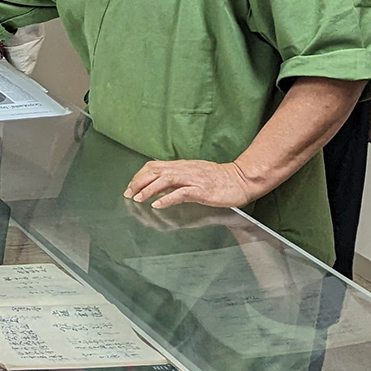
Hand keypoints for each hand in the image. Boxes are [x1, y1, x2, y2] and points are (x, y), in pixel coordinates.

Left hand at [124, 159, 260, 210]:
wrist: (242, 179)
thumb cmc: (220, 179)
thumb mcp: (195, 173)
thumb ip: (178, 177)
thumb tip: (160, 184)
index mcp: (182, 165)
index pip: (154, 166)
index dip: (140, 175)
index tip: (131, 186)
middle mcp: (185, 170)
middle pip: (155, 171)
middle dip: (139, 182)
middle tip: (128, 194)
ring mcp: (193, 179)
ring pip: (165, 180)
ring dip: (149, 190)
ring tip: (137, 199)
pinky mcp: (202, 190)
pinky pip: (181, 193)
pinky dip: (167, 199)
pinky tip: (157, 205)